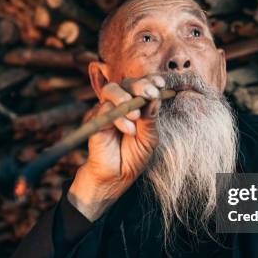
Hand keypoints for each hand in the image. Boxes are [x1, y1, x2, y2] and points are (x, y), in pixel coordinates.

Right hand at [67, 74, 165, 220]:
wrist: (117, 176)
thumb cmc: (134, 156)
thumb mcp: (149, 138)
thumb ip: (151, 119)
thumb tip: (156, 98)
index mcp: (137, 106)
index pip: (142, 86)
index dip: (150, 81)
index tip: (161, 84)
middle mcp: (121, 105)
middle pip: (127, 83)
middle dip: (140, 85)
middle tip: (151, 94)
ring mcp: (108, 111)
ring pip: (111, 90)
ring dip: (125, 97)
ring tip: (135, 115)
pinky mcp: (96, 120)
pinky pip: (105, 109)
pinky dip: (119, 118)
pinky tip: (129, 131)